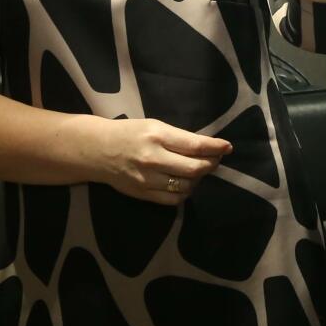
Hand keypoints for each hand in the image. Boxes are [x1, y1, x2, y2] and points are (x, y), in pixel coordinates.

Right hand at [85, 116, 230, 205]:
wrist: (97, 151)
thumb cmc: (129, 133)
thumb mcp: (154, 126)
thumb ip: (179, 138)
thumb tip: (207, 147)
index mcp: (157, 136)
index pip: (195, 146)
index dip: (215, 148)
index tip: (227, 147)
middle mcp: (153, 159)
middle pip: (194, 169)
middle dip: (211, 164)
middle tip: (215, 160)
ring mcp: (147, 180)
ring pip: (187, 186)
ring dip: (198, 179)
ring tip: (198, 170)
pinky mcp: (143, 194)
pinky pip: (174, 199)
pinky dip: (185, 192)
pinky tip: (185, 183)